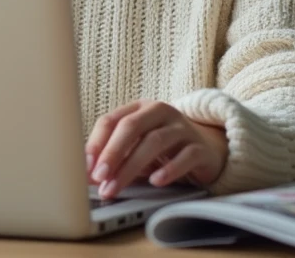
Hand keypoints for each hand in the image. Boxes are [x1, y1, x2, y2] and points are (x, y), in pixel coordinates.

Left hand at [85, 100, 227, 198]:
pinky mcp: (200, 147)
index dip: (96, 142)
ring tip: (117, 186)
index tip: (86, 165)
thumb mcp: (137, 146)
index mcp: (139, 108)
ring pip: (155, 141)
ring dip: (132, 166)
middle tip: (99, 176)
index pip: (112, 120)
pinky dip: (169, 169)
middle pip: (131, 126)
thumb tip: (87, 175)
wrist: (208, 149)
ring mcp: (182, 128)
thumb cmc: (165, 148)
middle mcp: (160, 112)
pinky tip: (155, 181)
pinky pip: (185, 156)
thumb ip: (115, 157)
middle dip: (112, 152)